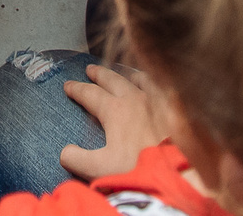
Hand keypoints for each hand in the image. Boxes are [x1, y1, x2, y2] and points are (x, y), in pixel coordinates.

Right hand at [57, 63, 169, 180]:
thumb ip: (77, 159)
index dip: (77, 89)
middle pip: (113, 80)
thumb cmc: (138, 169)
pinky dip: (152, 84)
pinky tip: (154, 88)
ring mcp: (158, 102)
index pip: (90, 94)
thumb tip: (65, 152)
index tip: (68, 85)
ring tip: (121, 73)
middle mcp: (135, 99)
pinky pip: (161, 89)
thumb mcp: (100, 168)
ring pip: (138, 79)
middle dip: (99, 74)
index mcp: (115, 110)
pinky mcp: (176, 111)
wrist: (178, 173)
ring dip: (125, 75)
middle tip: (90, 69)